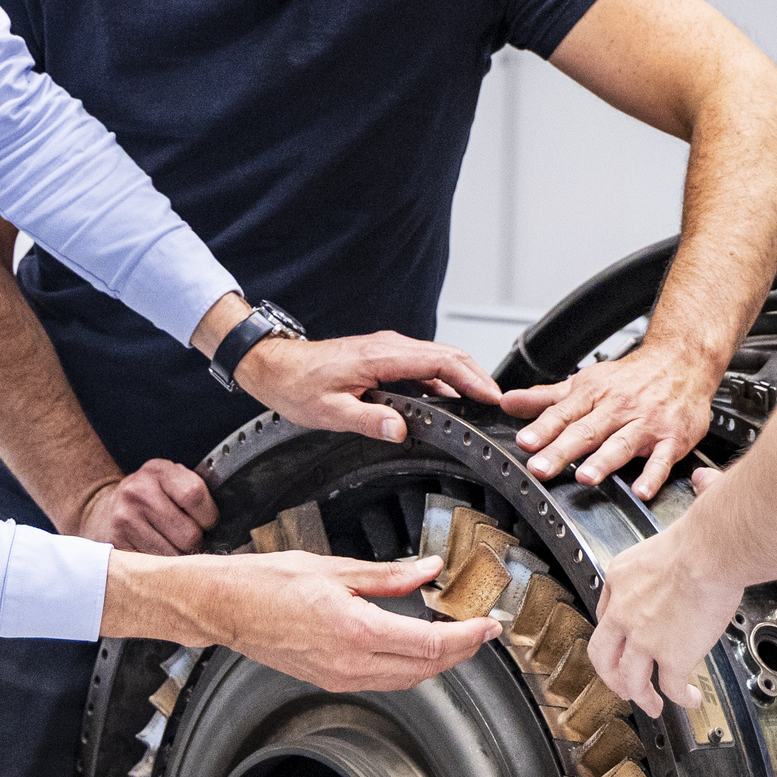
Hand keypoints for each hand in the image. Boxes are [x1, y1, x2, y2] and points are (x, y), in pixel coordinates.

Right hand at [76, 460, 216, 555]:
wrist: (102, 510)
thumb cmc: (149, 497)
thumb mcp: (168, 479)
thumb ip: (193, 490)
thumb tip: (227, 522)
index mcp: (158, 471)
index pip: (194, 495)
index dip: (208, 515)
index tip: (207, 521)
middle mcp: (138, 492)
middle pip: (189, 534)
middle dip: (195, 541)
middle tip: (186, 537)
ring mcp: (124, 520)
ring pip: (174, 556)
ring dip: (179, 557)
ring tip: (170, 546)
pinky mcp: (116, 544)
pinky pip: (154, 567)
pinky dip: (161, 567)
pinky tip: (155, 555)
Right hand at [108, 550, 501, 690]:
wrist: (222, 608)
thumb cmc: (265, 583)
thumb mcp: (334, 568)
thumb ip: (388, 575)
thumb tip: (429, 570)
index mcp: (356, 631)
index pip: (431, 644)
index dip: (468, 637)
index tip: (489, 625)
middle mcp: (350, 663)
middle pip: (426, 668)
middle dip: (463, 651)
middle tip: (484, 631)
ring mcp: (340, 676)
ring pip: (407, 679)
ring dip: (438, 661)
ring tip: (458, 636)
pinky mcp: (330, 679)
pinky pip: (384, 679)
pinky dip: (410, 665)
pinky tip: (416, 644)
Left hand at [237, 331, 501, 442]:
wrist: (277, 366)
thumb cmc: (298, 385)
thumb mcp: (330, 411)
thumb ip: (368, 420)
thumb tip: (399, 430)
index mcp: (381, 357)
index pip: (440, 361)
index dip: (471, 377)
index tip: (492, 395)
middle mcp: (390, 347)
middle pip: (448, 355)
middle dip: (478, 376)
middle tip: (500, 402)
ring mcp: (389, 350)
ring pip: (438, 359)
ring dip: (464, 377)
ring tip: (484, 403)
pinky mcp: (385, 357)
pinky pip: (423, 365)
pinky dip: (445, 379)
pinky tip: (451, 400)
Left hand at [501, 343, 718, 498]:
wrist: (682, 361)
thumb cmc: (630, 377)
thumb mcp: (584, 383)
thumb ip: (545, 398)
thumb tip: (506, 402)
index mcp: (593, 395)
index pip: (563, 413)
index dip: (543, 428)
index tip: (526, 442)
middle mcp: (617, 408)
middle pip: (586, 431)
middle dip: (562, 450)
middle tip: (541, 469)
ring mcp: (646, 423)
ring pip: (621, 444)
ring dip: (603, 461)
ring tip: (585, 477)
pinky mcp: (672, 439)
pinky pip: (662, 459)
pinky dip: (652, 475)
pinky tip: (641, 491)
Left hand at [589, 468, 741, 717]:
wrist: (713, 550)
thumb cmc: (704, 534)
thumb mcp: (677, 522)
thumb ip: (689, 508)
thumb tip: (706, 481)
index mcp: (620, 577)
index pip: (605, 612)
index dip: (614, 633)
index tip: (623, 643)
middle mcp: (623, 610)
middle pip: (602, 653)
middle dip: (612, 676)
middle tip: (624, 687)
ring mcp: (642, 637)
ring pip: (628, 678)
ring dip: (640, 696)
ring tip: (653, 706)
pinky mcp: (669, 656)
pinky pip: (668, 686)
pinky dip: (678, 697)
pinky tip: (688, 699)